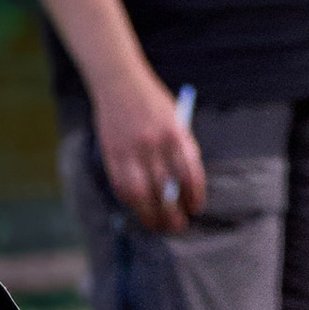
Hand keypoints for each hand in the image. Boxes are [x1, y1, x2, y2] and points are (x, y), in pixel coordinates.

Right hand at [94, 71, 204, 232]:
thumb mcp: (175, 119)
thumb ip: (181, 147)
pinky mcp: (112, 156)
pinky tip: (140, 208)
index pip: (189, 173)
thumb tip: (187, 182)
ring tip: (159, 226)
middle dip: (173, 213)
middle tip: (180, 226)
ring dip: (151, 215)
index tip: (196, 207)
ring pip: (142, 195)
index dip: (193, 195)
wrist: (120, 83)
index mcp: (174, 133)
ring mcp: (130, 152)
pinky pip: (122, 188)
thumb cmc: (152, 103)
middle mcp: (153, 145)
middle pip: (165, 190)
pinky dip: (132, 202)